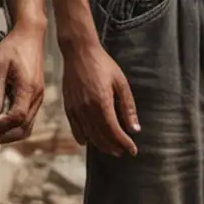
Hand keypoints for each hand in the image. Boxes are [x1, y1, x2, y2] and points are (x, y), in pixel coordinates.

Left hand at [0, 22, 45, 144]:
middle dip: (5, 135)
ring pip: (28, 125)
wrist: (30, 35)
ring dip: (11, 132)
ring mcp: (39, 96)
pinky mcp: (37, 95)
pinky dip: (16, 125)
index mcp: (28, 88)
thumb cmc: (13, 46)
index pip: (15, 117)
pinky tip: (3, 121)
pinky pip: (29, 117)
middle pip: (24, 127)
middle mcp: (37, 96)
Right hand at [62, 39, 138, 157]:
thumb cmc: (103, 64)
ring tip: (111, 149)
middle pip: (101, 136)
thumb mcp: (121, 83)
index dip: (124, 144)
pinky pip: (76, 129)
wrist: (79, 52)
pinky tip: (89, 141)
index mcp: (102, 102)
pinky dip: (83, 138)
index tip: (133, 151)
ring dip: (101, 145)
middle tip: (123, 151)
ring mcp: (76, 109)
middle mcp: (87, 109)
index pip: (114, 131)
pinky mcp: (68, 107)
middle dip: (114, 147)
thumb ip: (128, 107)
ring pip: (89, 135)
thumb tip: (135, 129)